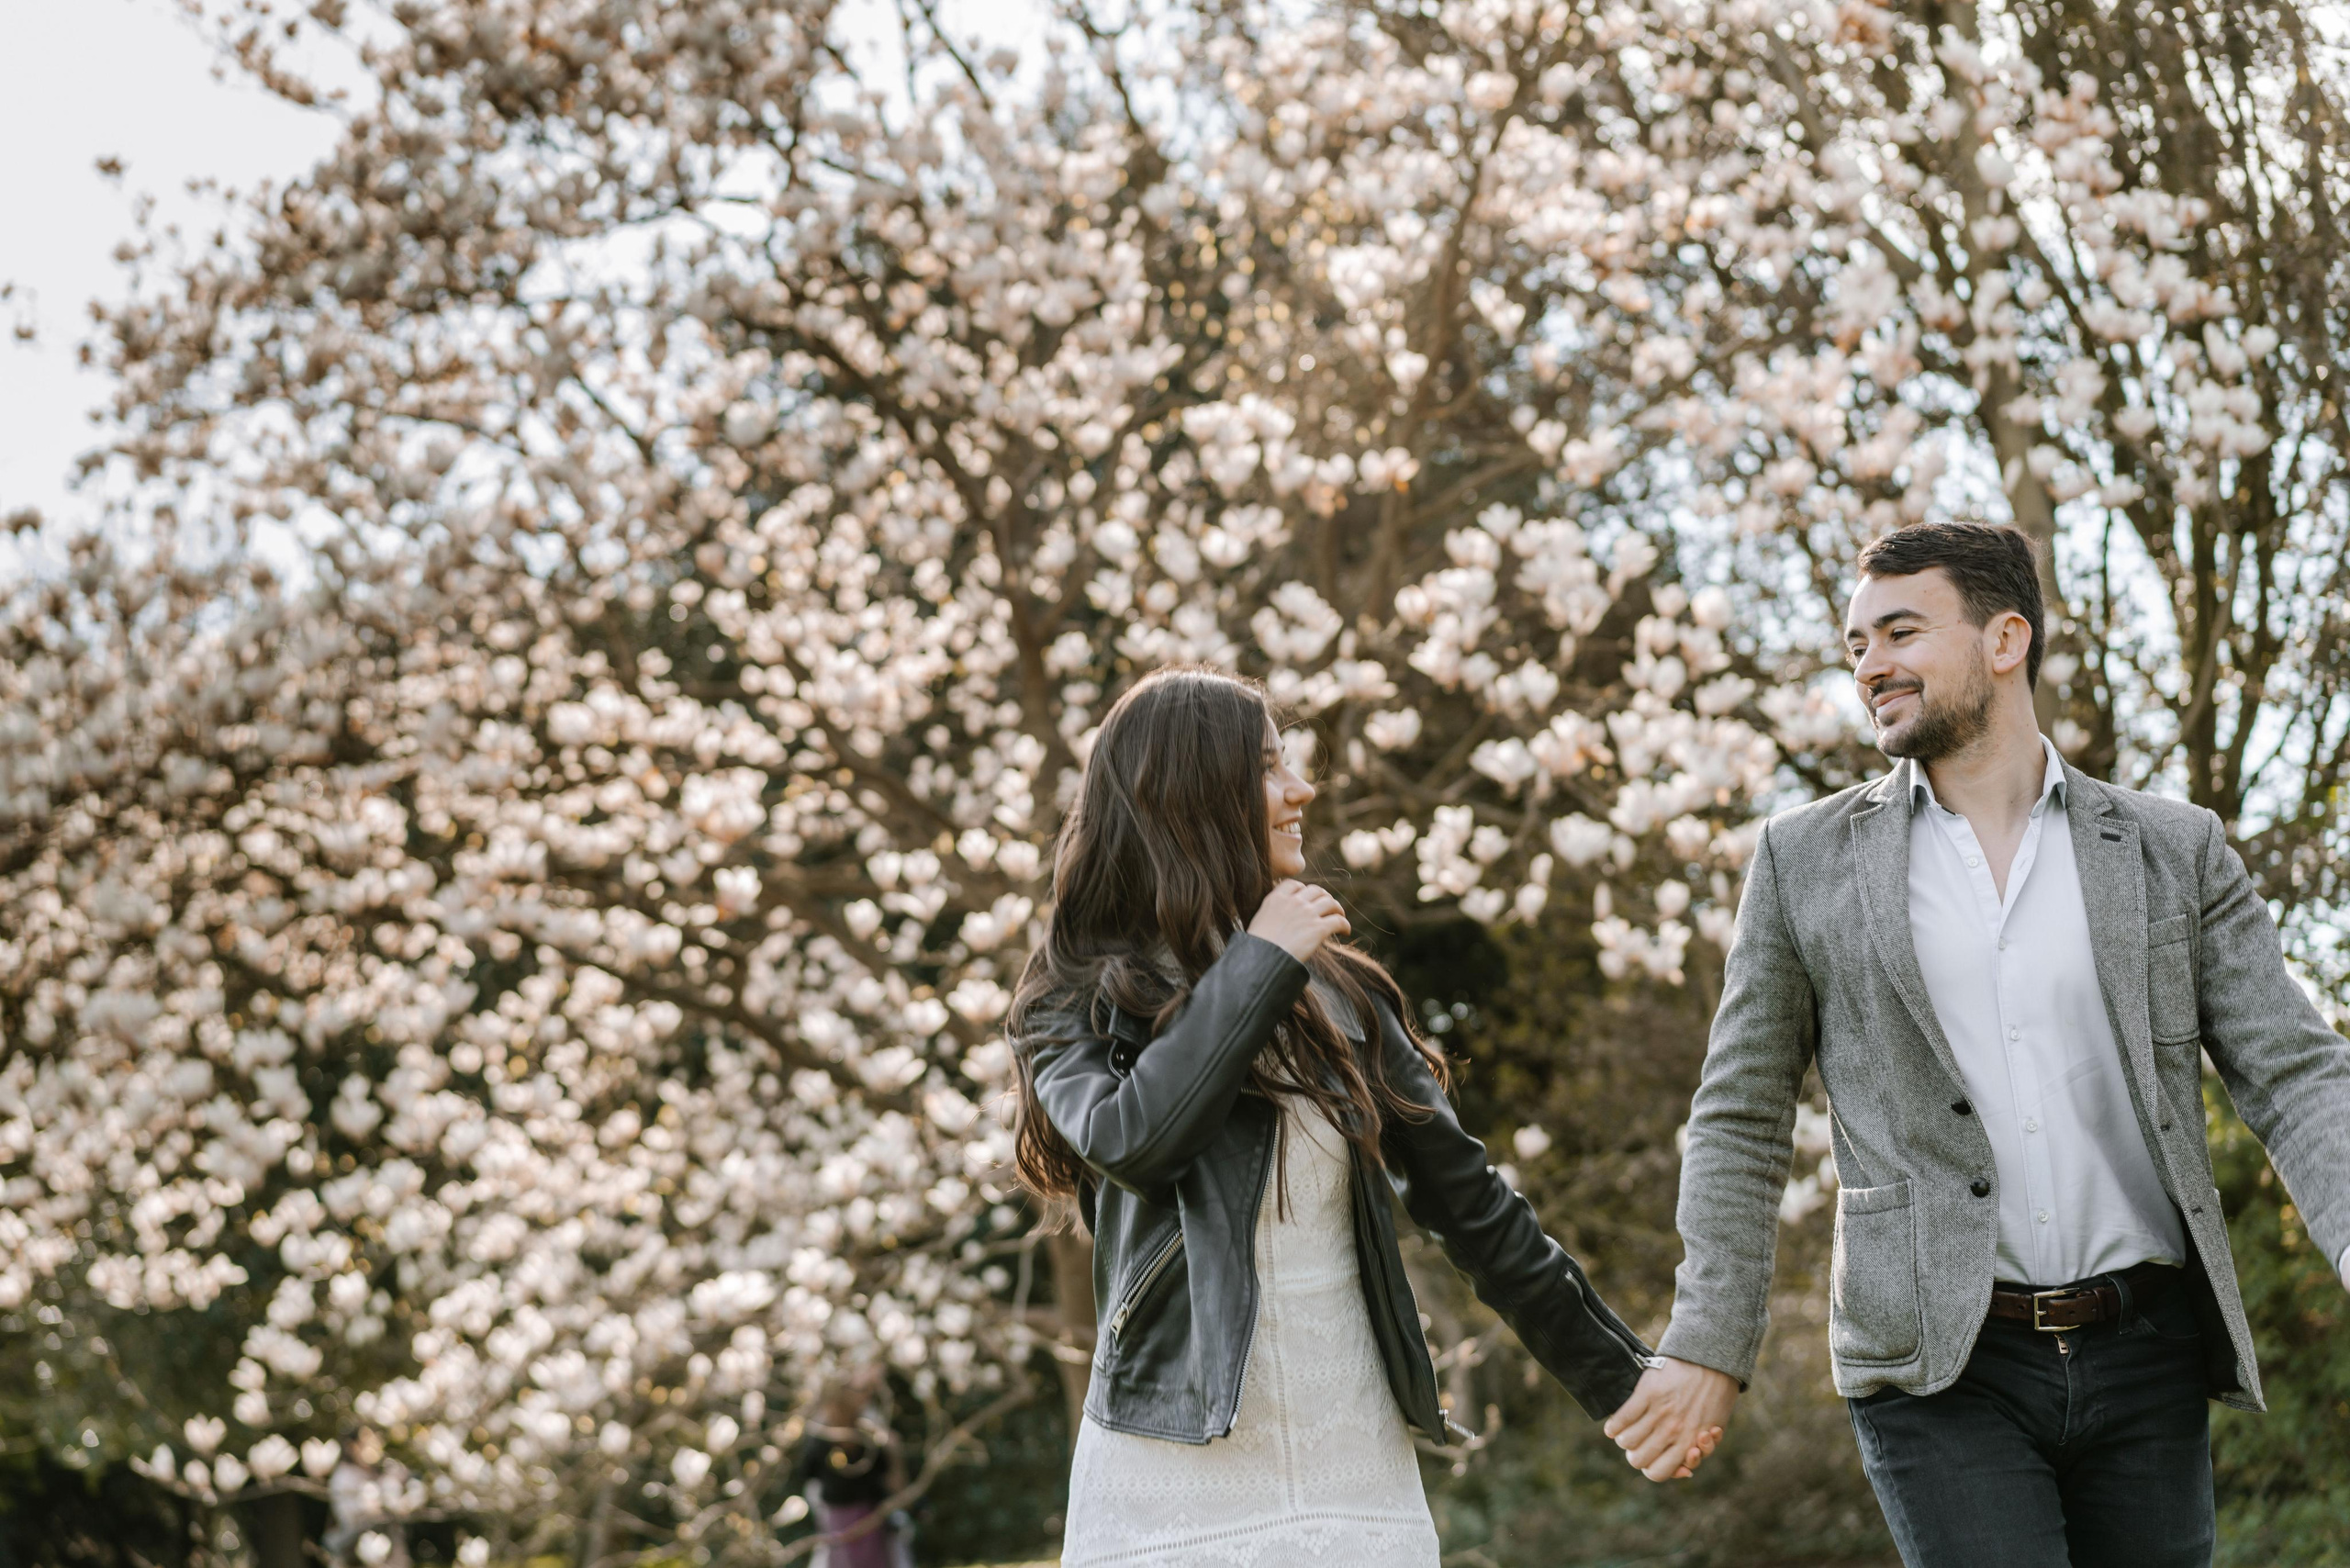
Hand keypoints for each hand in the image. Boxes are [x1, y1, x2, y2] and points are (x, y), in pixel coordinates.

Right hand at [1246, 879, 1349, 964]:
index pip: (1294, 884)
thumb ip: (1272, 913)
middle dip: (1324, 897)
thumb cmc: (1258, 946)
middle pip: (1316, 890)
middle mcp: (1294, 902)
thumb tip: (1281, 920)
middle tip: (1327, 907)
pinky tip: (1345, 932)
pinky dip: (1345, 925)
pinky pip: (1339, 921)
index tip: (1307, 899)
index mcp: (1277, 898)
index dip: (1303, 890)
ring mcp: (1308, 914)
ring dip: (1337, 909)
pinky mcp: (1319, 928)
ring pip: (1331, 902)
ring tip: (1339, 917)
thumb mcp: (1260, 921)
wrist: (1262, 958)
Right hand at [1602, 1357, 1738, 1481]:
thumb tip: (1685, 1472)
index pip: (1658, 1473)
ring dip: (1624, 1440)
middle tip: (1639, 1445)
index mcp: (1689, 1443)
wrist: (1713, 1360)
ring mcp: (1659, 1411)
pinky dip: (1613, 1426)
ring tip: (1627, 1432)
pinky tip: (1612, 1427)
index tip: (1652, 1457)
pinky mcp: (1647, 1392)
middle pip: (1638, 1460)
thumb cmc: (1715, 1398)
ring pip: (1627, 1441)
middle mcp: (1673, 1431)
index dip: (1650, 1468)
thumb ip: (1698, 1452)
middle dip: (1635, 1455)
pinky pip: (1622, 1417)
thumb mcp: (1712, 1431)